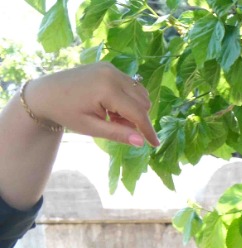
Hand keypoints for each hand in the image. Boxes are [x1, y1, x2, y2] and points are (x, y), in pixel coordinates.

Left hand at [24, 63, 157, 147]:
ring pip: (140, 92)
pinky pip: (131, 85)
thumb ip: (118, 134)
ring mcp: (111, 68)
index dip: (148, 130)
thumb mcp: (91, 127)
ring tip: (114, 117)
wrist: (45, 93)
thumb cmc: (65, 112)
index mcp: (107, 89)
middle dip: (138, 119)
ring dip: (134, 109)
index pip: (138, 113)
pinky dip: (128, 99)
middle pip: (143, 102)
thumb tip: (141, 142)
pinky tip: (112, 106)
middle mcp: (112, 74)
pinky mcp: (108, 67)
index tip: (155, 145)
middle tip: (119, 128)